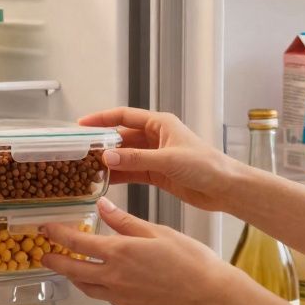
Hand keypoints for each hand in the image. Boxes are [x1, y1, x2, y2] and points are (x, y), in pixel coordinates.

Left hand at [41, 197, 251, 304]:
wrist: (209, 294)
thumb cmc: (190, 259)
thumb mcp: (157, 231)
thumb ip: (124, 221)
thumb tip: (102, 206)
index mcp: (119, 253)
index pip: (77, 243)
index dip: (57, 234)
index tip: (45, 228)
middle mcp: (114, 278)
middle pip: (73, 270)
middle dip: (55, 261)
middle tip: (44, 255)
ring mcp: (121, 298)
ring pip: (87, 287)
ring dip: (74, 276)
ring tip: (70, 268)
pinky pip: (107, 298)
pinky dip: (99, 287)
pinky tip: (105, 281)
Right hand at [80, 107, 242, 212]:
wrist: (225, 188)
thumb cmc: (206, 165)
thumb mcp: (168, 160)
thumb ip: (136, 159)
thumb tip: (107, 156)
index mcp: (159, 123)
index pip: (123, 116)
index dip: (101, 119)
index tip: (81, 124)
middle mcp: (155, 137)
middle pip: (121, 137)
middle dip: (101, 144)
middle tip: (80, 153)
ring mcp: (155, 155)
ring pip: (124, 155)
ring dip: (108, 162)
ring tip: (86, 169)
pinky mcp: (157, 173)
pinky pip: (131, 171)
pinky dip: (118, 175)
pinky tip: (104, 181)